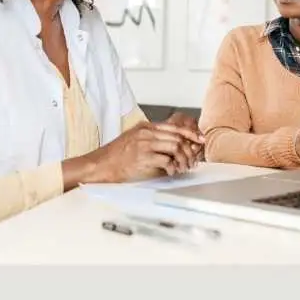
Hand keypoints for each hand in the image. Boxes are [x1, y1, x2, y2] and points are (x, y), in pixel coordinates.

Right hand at [89, 121, 204, 182]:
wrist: (100, 165)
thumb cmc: (116, 156)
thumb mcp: (133, 140)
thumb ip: (151, 138)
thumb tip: (173, 144)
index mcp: (145, 127)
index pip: (174, 127)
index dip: (190, 133)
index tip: (200, 140)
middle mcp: (146, 133)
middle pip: (177, 136)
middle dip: (189, 150)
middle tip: (192, 161)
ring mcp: (144, 144)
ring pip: (175, 147)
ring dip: (182, 159)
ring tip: (181, 168)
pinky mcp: (143, 157)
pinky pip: (166, 161)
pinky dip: (173, 168)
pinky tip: (171, 172)